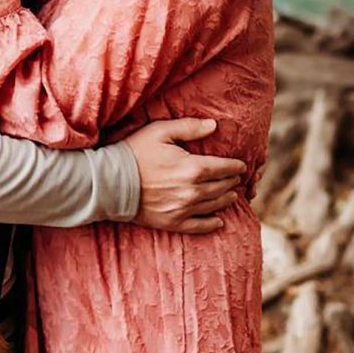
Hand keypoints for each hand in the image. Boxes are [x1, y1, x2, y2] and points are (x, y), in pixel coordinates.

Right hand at [125, 118, 245, 234]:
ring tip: (232, 196)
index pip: (224, 168)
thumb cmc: (135, 152)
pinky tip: (219, 222)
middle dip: (232, 182)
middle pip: (221, 187)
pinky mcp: (172, 222)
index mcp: (192, 168)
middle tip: (237, 179)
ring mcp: (183, 209)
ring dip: (226, 200)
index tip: (242, 165)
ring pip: (214, 206)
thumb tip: (214, 126)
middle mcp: (192, 191)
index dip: (236, 166)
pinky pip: (199, 227)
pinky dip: (212, 225)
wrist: (111, 182)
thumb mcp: (160, 131)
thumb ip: (189, 127)